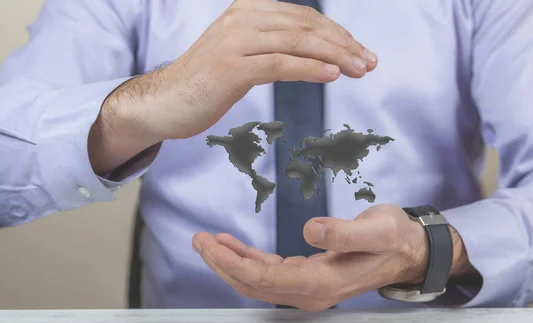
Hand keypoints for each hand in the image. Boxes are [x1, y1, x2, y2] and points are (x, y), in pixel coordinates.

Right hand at [89, 0, 377, 174]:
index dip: (338, 34)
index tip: (361, 52)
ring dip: (335, 56)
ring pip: (297, 42)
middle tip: (369, 62)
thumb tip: (315, 54)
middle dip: (344, 44)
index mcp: (248, 10)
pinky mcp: (230, 68)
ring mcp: (235, 41)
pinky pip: (279, 64)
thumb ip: (273, 46)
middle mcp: (242, 18)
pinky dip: (309, 68)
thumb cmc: (205, 83)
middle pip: (306, 27)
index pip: (304, 17)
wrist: (163, 102)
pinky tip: (332, 75)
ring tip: (361, 70)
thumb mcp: (243, 54)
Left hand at [192, 204, 471, 311]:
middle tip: (198, 240)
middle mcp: (311, 292)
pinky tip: (235, 247)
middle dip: (222, 264)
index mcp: (320, 283)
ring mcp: (309, 288)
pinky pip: (271, 273)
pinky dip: (249, 260)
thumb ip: (342, 231)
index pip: (263, 278)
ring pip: (258, 281)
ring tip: (208, 241)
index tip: (208, 243)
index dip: (231, 262)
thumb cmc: (393, 236)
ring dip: (231, 263)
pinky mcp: (310, 277)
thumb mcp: (375, 229)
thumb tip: (309, 230)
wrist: (408, 249)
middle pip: (253, 284)